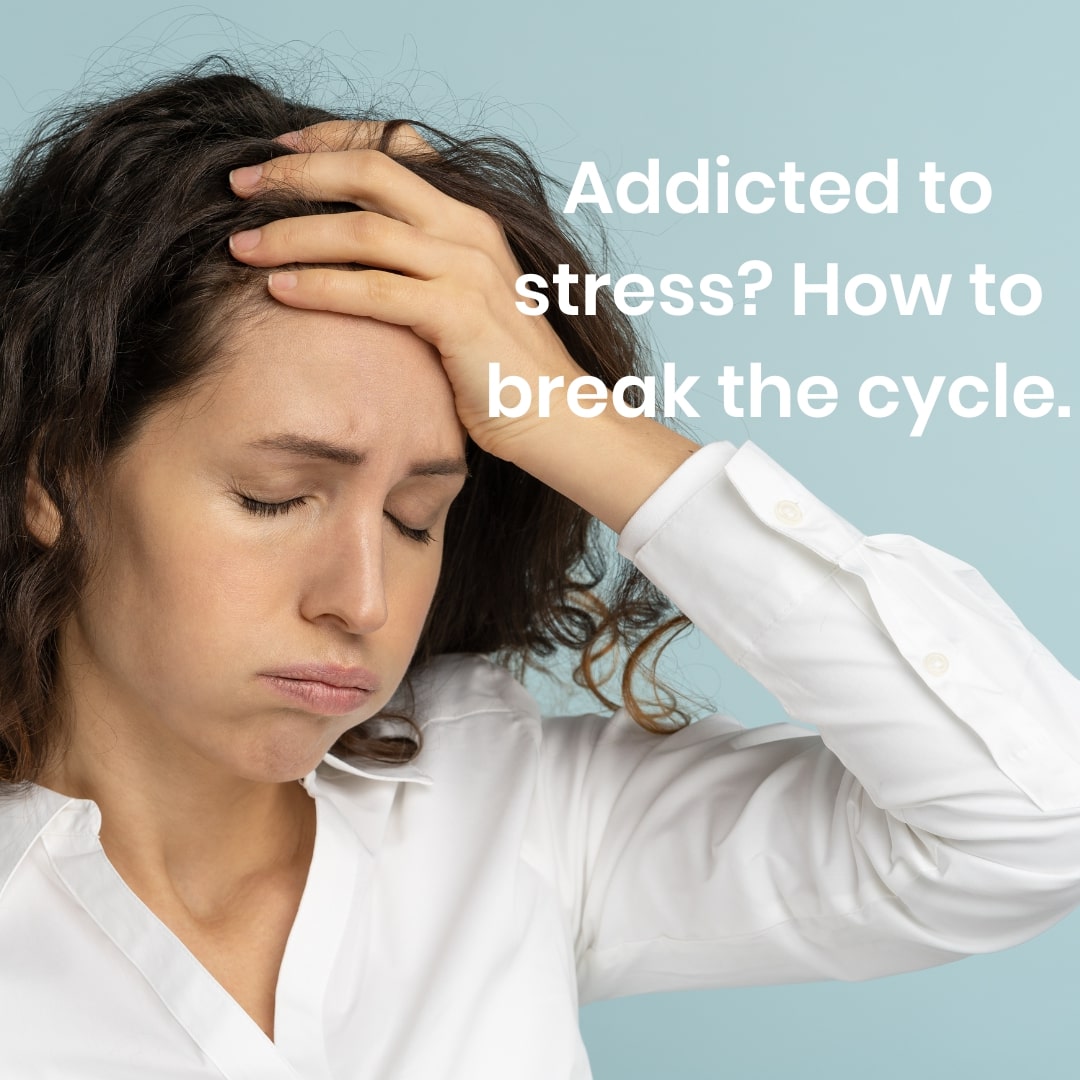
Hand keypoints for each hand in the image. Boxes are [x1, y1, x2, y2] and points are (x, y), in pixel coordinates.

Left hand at [228, 123, 698, 531]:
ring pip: (364, 231)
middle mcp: (470, 230)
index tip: (276, 152)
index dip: (329, 140)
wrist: (559, 416)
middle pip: (370, 174)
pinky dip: (321, 287)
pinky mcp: (461, 316)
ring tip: (241, 245)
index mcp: (469, 217)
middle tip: (238, 183)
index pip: (395, 149)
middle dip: (295, 174)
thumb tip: (351, 260)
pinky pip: (376, 291)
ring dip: (293, 233)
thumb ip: (417, 267)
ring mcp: (469, 270)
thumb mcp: (462, 301)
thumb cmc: (500, 369)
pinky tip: (279, 291)